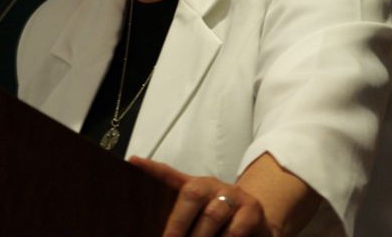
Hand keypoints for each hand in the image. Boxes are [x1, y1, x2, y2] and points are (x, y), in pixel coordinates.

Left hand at [129, 156, 277, 236]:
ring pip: (213, 214)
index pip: (170, 174)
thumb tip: (158, 231)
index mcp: (195, 186)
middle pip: (192, 194)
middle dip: (178, 222)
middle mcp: (212, 186)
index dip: (152, 168)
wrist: (259, 222)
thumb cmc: (221, 222)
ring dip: (200, 236)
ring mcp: (233, 196)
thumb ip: (181, 217)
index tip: (133, 161)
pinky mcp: (252, 210)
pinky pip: (235, 229)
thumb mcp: (200, 215)